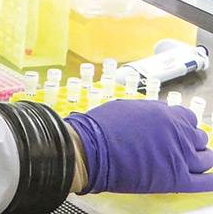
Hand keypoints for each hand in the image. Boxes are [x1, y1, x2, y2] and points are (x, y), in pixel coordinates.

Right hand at [66, 99, 212, 193]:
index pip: (188, 118)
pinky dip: (210, 181)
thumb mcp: (126, 108)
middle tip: (177, 147)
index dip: (181, 126)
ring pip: (206, 158)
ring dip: (199, 158)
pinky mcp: (177, 179)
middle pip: (199, 137)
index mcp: (166, 114)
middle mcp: (178, 133)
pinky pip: (205, 183)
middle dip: (190, 141)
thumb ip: (150, 113)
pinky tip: (209, 179)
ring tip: (187, 162)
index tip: (175, 131)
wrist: (90, 150)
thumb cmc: (101, 128)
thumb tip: (157, 116)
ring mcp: (180, 157)